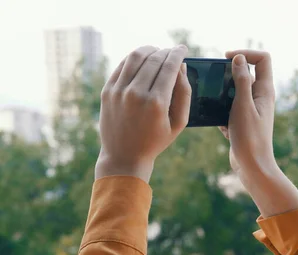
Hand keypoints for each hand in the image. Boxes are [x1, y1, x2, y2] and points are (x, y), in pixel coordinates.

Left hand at [95, 45, 190, 181]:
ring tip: (157, 51)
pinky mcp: (107, 91)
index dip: (177, 53)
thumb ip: (184, 93)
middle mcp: (136, 94)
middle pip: (154, 59)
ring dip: (149, 50)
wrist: (124, 156)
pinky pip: (122, 66)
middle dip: (166, 51)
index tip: (183, 48)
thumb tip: (181, 67)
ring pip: (136, 57)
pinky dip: (134, 58)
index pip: (169, 66)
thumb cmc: (156, 141)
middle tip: (172, 51)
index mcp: (157, 103)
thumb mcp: (179, 123)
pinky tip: (142, 60)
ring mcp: (118, 91)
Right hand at [220, 50, 297, 216]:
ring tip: (216, 105)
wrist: (252, 168)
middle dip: (229, 74)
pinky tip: (221, 125)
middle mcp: (261, 97)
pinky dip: (222, 112)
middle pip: (247, 73)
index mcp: (265, 91)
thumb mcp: (242, 106)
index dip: (246, 53)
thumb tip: (239, 58)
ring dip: (223, 95)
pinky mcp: (244, 121)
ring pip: (235, 92)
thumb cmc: (250, 138)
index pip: (262, 58)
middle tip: (215, 80)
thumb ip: (241, 81)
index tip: (227, 58)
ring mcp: (252, 109)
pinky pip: (230, 108)